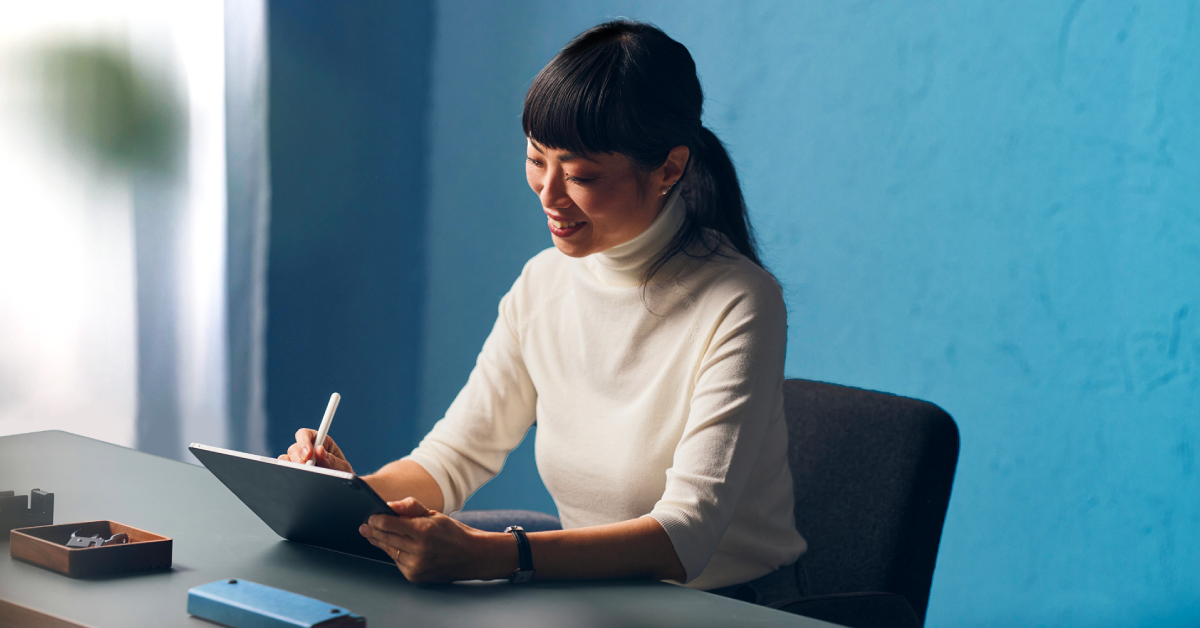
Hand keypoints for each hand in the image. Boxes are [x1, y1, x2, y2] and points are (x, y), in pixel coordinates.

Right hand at [278, 428, 353, 473]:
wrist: (341, 488)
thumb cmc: (344, 475)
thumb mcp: (343, 467)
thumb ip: (332, 460)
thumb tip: (319, 451)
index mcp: (321, 442)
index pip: (306, 434)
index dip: (304, 442)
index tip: (308, 454)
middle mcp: (307, 449)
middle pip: (294, 447)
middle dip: (299, 458)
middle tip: (306, 468)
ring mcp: (298, 460)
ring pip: (286, 458)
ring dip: (292, 466)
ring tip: (301, 474)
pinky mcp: (292, 470)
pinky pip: (282, 468)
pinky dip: (285, 472)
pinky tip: (293, 477)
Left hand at [358, 498, 514, 582]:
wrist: (473, 556)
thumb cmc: (454, 533)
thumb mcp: (435, 514)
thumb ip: (411, 507)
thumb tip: (390, 505)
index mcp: (424, 530)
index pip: (389, 524)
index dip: (376, 520)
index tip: (370, 516)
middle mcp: (419, 549)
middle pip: (386, 538)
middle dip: (373, 531)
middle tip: (365, 527)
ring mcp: (416, 565)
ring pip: (389, 551)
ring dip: (381, 542)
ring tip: (374, 535)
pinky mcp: (415, 576)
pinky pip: (397, 562)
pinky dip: (394, 554)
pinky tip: (393, 546)